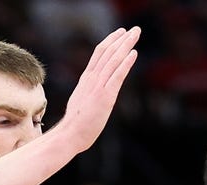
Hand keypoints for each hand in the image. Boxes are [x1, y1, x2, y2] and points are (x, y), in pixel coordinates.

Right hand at [58, 27, 139, 151]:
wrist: (70, 134)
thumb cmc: (76, 123)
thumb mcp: (82, 101)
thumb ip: (89, 93)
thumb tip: (94, 93)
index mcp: (86, 79)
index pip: (99, 53)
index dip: (111, 41)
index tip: (121, 33)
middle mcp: (92, 78)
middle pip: (108, 52)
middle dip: (122, 39)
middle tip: (134, 29)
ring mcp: (98, 86)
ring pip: (113, 60)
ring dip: (126, 45)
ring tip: (136, 34)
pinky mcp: (105, 96)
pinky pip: (117, 75)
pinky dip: (126, 63)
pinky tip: (133, 53)